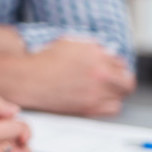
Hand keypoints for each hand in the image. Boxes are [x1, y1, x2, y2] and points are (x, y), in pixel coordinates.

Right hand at [14, 39, 134, 115]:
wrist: (25, 79)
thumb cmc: (42, 61)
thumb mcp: (67, 43)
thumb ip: (90, 47)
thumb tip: (105, 53)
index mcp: (94, 54)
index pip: (119, 61)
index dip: (115, 64)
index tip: (111, 66)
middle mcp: (99, 72)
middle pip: (126, 79)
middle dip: (121, 78)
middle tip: (115, 79)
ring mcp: (95, 92)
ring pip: (122, 94)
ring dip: (117, 90)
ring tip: (106, 89)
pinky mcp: (89, 108)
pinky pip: (113, 108)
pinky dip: (110, 103)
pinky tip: (100, 99)